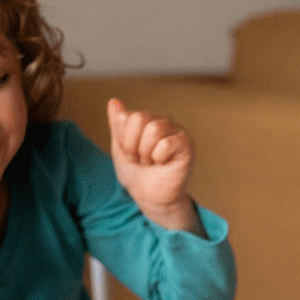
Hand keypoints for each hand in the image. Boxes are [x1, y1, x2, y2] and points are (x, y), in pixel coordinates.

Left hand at [107, 99, 201, 233]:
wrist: (149, 197)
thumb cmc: (136, 173)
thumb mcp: (119, 149)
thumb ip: (117, 126)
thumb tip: (113, 101)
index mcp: (146, 120)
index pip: (126, 117)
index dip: (123, 140)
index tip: (130, 154)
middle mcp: (161, 122)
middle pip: (139, 118)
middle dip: (133, 146)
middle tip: (140, 159)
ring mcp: (175, 132)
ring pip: (153, 130)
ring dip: (146, 153)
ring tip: (151, 162)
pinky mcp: (186, 145)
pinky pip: (166, 144)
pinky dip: (159, 158)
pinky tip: (163, 164)